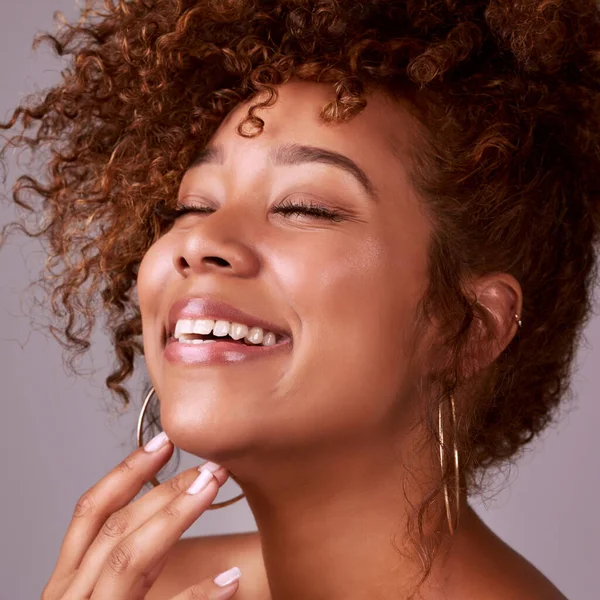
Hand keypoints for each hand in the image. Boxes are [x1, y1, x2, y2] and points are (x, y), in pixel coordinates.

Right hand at [41, 432, 241, 599]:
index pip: (91, 512)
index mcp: (69, 581)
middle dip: (164, 491)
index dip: (125, 472)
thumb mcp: (112, 591)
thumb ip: (133, 557)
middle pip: (115, 528)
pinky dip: (197, 598)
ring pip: (128, 560)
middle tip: (211, 466)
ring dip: (175, 518)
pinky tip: (231, 583)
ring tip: (214, 491)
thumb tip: (173, 506)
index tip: (164, 442)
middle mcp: (71, 598)